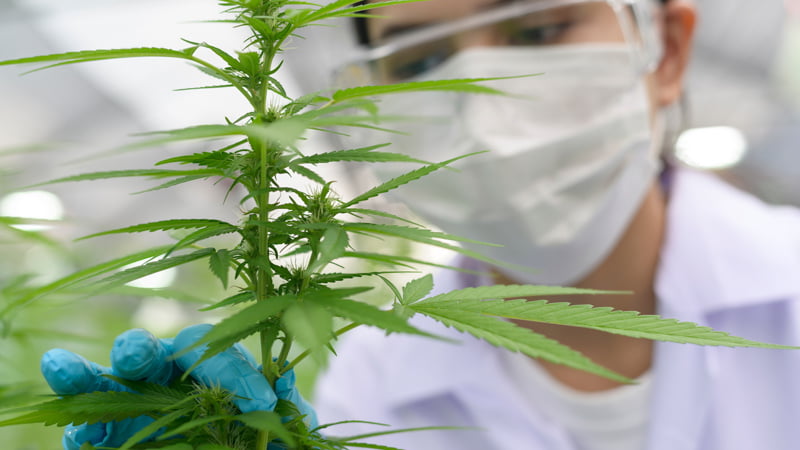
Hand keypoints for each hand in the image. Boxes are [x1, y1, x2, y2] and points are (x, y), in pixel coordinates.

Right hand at [41, 324, 317, 449]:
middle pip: (146, 355)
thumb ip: (286, 407)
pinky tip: (79, 433)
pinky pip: (87, 432)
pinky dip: (80, 430)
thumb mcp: (283, 420)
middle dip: (137, 350)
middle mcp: (164, 378)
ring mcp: (132, 408)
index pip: (216, 354)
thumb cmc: (261, 431)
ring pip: (101, 385)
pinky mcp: (111, 438)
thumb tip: (283, 391)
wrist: (241, 449)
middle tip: (134, 355)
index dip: (238, 374)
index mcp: (209, 364)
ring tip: (61, 368)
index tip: (263, 400)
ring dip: (80, 376)